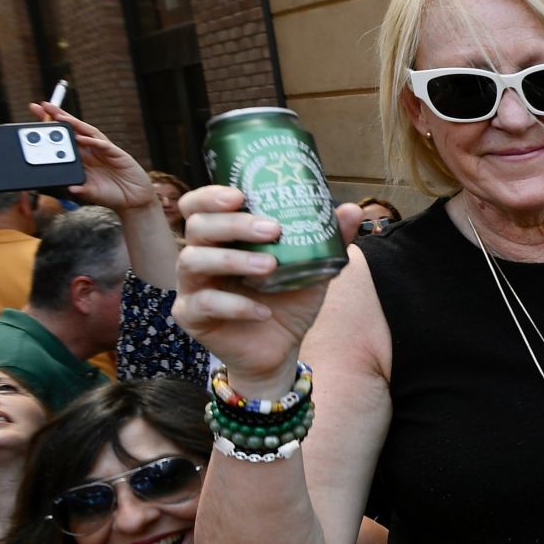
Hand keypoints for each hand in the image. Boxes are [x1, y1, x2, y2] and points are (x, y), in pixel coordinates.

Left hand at [33, 103, 154, 212]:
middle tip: (41, 105)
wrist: (134, 200)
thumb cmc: (112, 195)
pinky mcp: (117, 154)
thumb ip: (81, 191)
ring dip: (73, 123)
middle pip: (72, 130)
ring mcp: (103, 150)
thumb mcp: (92, 194)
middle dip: (57, 117)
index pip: (63, 140)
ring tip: (59, 116)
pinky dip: (92, 141)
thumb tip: (70, 189)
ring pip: (87, 132)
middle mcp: (91, 151)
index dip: (50, 129)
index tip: (35, 118)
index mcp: (82, 159)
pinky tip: (81, 137)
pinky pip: (103, 145)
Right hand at [172, 185, 362, 395]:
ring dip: (234, 260)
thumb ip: (327, 238)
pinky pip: (205, 304)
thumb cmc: (289, 300)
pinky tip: (263, 311)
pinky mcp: (191, 316)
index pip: (199, 206)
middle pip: (199, 226)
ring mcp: (191, 285)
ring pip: (193, 261)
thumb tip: (352, 210)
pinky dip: (236, 305)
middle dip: (234, 224)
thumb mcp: (312, 267)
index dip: (211, 196)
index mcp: (222, 237)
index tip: (240, 195)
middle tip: (273, 229)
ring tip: (271, 267)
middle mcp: (200, 255)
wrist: (282, 348)